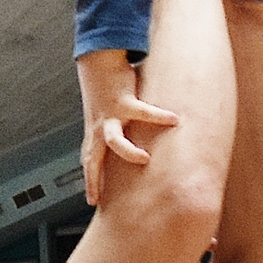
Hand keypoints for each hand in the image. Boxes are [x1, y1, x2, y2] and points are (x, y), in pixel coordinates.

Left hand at [76, 49, 178, 205]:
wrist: (97, 61)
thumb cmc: (105, 88)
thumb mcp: (106, 114)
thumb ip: (117, 129)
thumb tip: (133, 138)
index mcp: (95, 132)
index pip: (89, 163)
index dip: (90, 181)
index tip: (92, 200)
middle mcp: (100, 128)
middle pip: (92, 160)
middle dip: (94, 181)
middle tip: (97, 200)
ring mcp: (110, 116)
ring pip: (114, 140)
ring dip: (128, 152)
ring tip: (145, 159)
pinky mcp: (124, 101)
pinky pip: (144, 112)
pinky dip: (159, 116)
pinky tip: (174, 120)